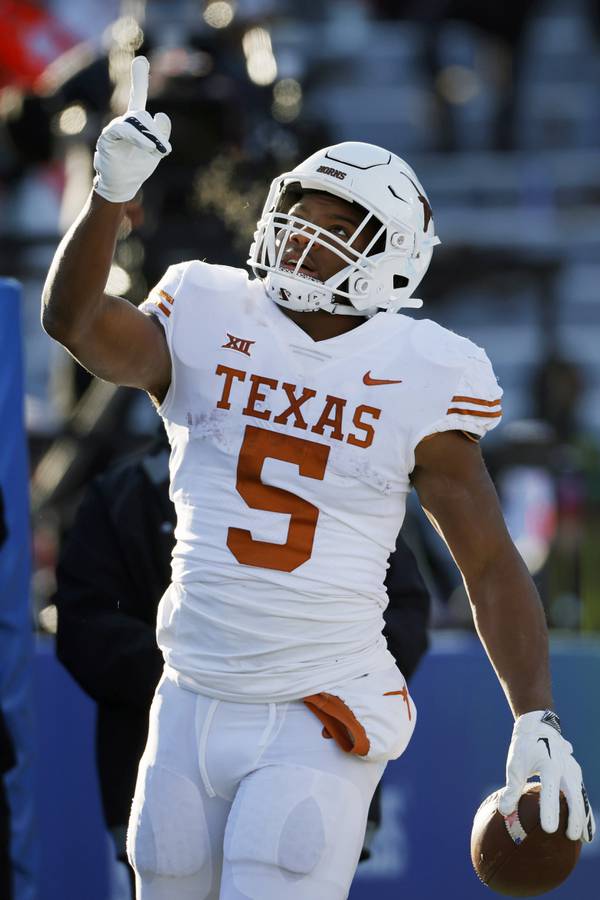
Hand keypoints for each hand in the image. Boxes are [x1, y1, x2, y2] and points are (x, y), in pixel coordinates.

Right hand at [93, 56, 171, 202]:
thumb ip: (160, 134)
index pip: (136, 97)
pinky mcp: (107, 137)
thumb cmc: (136, 167)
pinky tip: (148, 146)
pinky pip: (122, 130)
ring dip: (148, 137)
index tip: (141, 60)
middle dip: (155, 133)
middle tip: (164, 150)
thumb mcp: (155, 150)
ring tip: (157, 150)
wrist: (122, 186)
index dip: (138, 80)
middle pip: (141, 116)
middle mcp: (123, 122)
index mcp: (134, 123)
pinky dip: (137, 137)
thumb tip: (162, 115)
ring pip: (134, 122)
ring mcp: (114, 129)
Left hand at [497, 710, 594, 842]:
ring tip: (585, 839)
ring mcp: (573, 770)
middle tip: (570, 838)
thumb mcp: (515, 765)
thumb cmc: (524, 747)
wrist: (539, 726)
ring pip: (581, 797)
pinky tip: (586, 828)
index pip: (550, 792)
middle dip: (573, 818)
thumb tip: (504, 812)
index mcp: (548, 765)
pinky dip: (584, 811)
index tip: (549, 830)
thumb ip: (512, 789)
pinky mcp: (576, 773)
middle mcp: (565, 768)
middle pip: (573, 797)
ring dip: (584, 817)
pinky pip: (582, 795)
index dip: (549, 811)